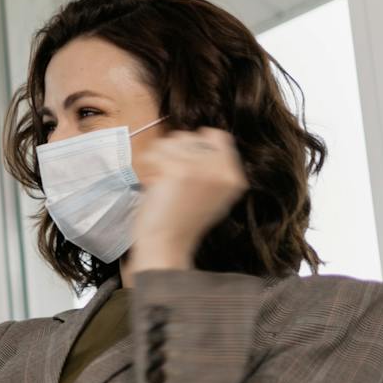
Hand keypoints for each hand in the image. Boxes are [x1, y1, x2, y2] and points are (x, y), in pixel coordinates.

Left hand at [125, 128, 246, 274]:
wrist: (167, 245)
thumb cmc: (183, 224)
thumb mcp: (214, 197)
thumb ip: (214, 169)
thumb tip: (205, 137)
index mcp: (234, 177)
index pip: (218, 137)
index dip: (195, 145)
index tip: (183, 163)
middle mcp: (222, 170)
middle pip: (191, 136)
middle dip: (174, 153)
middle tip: (169, 178)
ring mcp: (201, 167)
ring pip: (172, 140)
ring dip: (159, 157)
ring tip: (161, 180)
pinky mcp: (178, 169)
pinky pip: (156, 150)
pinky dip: (147, 163)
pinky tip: (152, 182)